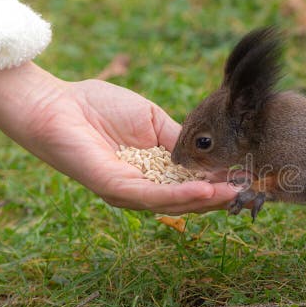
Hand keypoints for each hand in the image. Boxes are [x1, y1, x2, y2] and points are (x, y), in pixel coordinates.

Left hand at [0, 62, 235, 213]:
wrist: (57, 102)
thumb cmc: (99, 105)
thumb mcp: (153, 121)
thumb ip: (180, 139)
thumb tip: (209, 155)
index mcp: (152, 172)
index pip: (191, 185)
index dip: (219, 183)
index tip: (247, 177)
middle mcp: (142, 188)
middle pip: (187, 201)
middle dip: (219, 197)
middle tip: (247, 190)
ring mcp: (127, 191)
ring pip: (174, 204)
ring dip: (207, 200)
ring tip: (233, 192)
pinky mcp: (113, 188)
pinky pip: (152, 197)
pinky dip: (181, 196)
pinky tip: (205, 189)